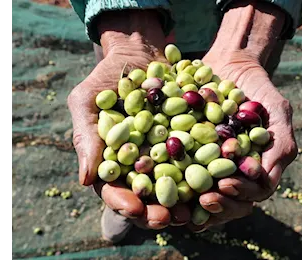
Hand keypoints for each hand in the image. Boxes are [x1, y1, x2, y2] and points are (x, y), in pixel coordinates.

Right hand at [67, 10, 190, 228]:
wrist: (140, 53)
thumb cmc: (106, 79)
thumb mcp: (87, 102)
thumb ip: (86, 138)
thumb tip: (85, 181)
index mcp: (114, 161)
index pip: (115, 190)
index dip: (124, 202)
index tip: (135, 209)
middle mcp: (142, 163)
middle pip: (148, 195)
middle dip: (157, 210)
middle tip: (169, 218)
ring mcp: (168, 153)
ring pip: (176, 184)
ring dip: (184, 200)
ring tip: (195, 210)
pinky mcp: (190, 140)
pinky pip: (199, 159)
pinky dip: (207, 171)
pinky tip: (216, 181)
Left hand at [188, 52, 297, 230]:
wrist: (230, 64)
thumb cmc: (258, 88)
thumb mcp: (277, 111)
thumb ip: (280, 143)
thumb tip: (264, 180)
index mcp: (255, 168)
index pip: (253, 193)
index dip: (240, 194)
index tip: (225, 185)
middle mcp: (233, 172)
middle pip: (229, 201)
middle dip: (219, 204)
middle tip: (205, 199)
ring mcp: (210, 165)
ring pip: (206, 195)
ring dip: (195, 203)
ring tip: (183, 203)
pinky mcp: (188, 154)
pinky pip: (180, 175)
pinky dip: (173, 186)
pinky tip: (161, 188)